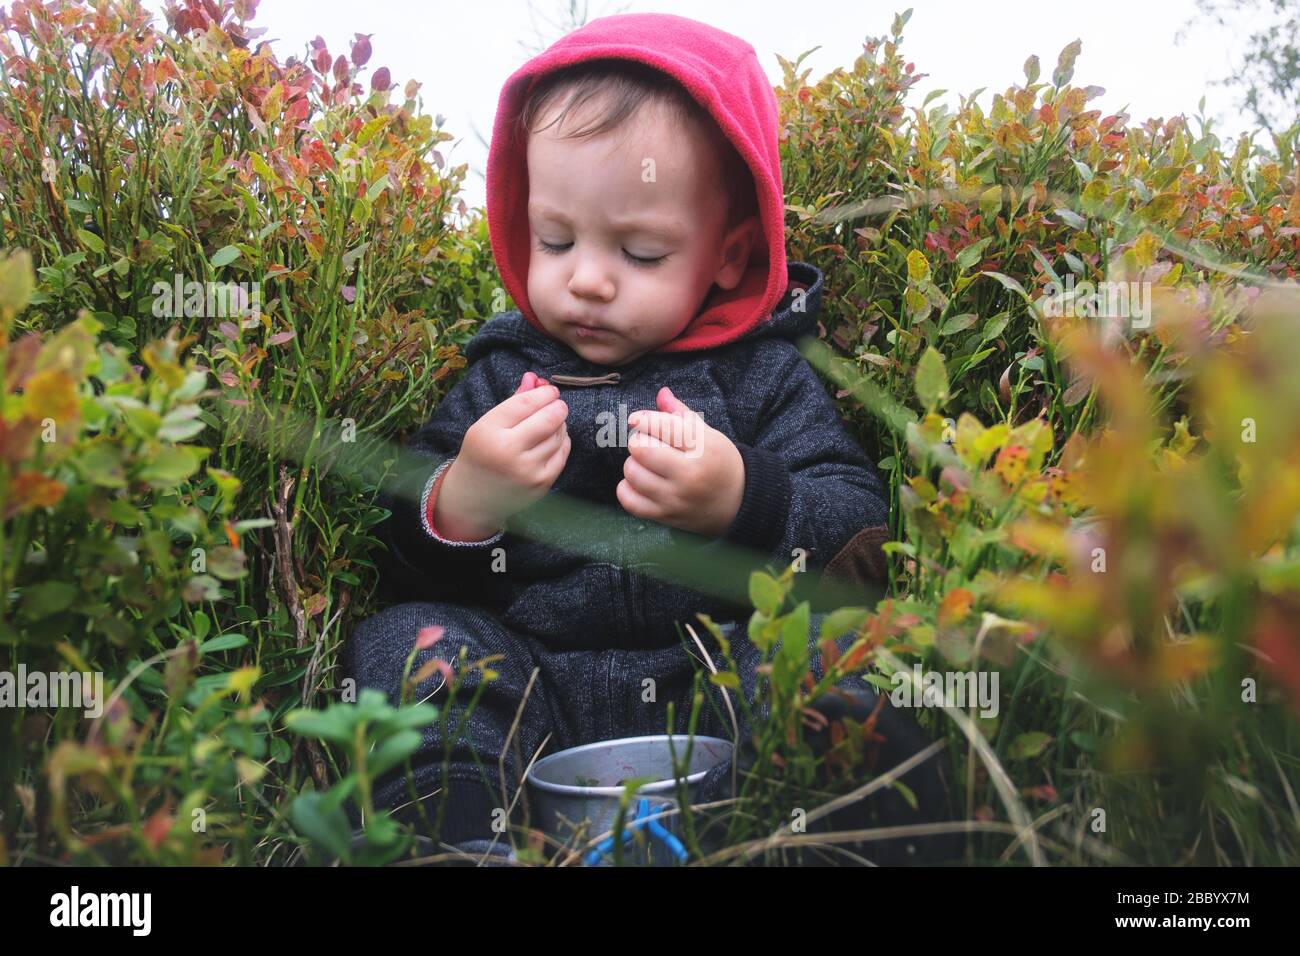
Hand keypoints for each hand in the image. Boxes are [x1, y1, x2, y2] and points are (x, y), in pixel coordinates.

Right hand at [434, 371, 569, 538]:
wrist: (473, 498)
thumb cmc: (481, 454)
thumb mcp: (487, 425)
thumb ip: (513, 401)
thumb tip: (536, 378)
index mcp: (488, 432)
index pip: (526, 403)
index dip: (544, 393)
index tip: (550, 390)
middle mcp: (507, 451)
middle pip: (548, 419)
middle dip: (558, 406)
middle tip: (558, 403)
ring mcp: (527, 470)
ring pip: (558, 436)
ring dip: (560, 424)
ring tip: (552, 421)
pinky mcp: (541, 483)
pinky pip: (562, 454)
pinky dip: (562, 441)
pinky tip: (554, 438)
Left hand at [619, 386, 744, 537]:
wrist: (739, 503)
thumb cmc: (721, 463)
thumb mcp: (709, 434)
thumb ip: (682, 413)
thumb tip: (661, 392)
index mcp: (702, 448)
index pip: (660, 426)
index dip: (642, 419)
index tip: (638, 420)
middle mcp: (689, 474)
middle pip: (640, 449)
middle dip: (639, 441)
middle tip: (648, 444)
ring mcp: (676, 498)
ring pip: (632, 474)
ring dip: (633, 464)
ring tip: (646, 464)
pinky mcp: (666, 516)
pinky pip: (629, 501)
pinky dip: (626, 488)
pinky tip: (638, 482)